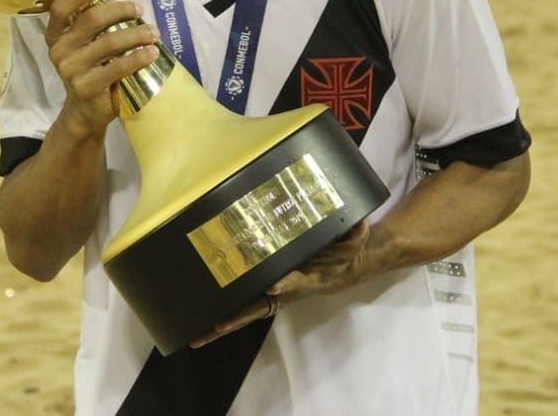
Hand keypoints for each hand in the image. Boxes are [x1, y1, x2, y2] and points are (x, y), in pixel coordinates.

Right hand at [45, 0, 159, 139]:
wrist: (85, 110)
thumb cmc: (91, 69)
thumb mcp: (85, 45)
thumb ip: (94, 24)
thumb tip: (125, 1)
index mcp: (56, 34)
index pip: (59, 6)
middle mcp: (59, 49)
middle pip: (91, 19)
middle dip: (120, 9)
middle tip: (139, 9)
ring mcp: (70, 69)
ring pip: (109, 42)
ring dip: (137, 34)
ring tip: (153, 32)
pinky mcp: (86, 87)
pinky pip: (118, 67)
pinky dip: (138, 57)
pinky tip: (152, 52)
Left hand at [190, 220, 369, 347]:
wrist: (342, 269)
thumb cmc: (343, 256)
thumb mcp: (353, 244)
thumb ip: (355, 236)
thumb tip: (361, 222)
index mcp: (305, 278)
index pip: (294, 282)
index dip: (286, 285)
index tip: (273, 287)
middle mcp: (285, 291)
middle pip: (258, 309)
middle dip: (236, 320)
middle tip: (213, 328)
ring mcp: (272, 293)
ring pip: (245, 311)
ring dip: (222, 325)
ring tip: (196, 335)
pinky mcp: (265, 289)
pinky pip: (243, 302)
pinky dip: (226, 312)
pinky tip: (204, 318)